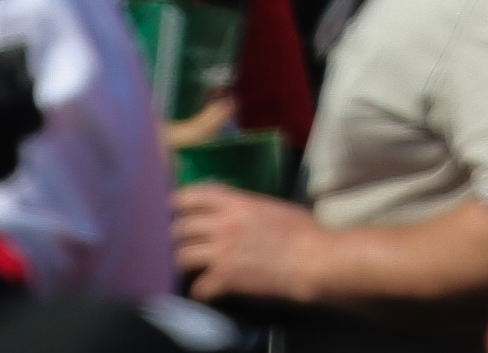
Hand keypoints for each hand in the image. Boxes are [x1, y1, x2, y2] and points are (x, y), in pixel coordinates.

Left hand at [171, 185, 332, 303]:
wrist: (313, 260)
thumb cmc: (305, 232)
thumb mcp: (275, 207)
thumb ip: (250, 207)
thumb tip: (239, 213)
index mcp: (238, 203)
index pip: (196, 195)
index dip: (180, 200)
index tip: (174, 206)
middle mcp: (223, 225)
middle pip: (181, 227)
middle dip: (180, 236)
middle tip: (185, 242)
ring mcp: (221, 253)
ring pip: (182, 256)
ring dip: (185, 263)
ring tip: (192, 268)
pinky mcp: (225, 279)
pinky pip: (199, 287)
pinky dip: (201, 292)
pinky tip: (207, 292)